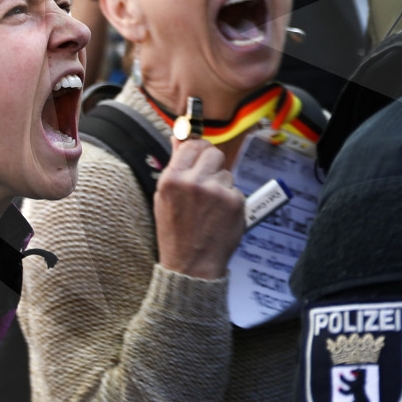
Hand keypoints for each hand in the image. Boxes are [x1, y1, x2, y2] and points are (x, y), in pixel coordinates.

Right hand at [153, 136, 245, 280]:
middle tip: (208, 182)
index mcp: (172, 178)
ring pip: (227, 173)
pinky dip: (231, 202)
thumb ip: (175, 166)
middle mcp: (194, 182)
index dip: (199, 151)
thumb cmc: (176, 232)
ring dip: (222, 186)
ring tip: (210, 208)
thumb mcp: (165, 198)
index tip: (201, 158)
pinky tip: (220, 217)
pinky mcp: (235, 202)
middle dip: (213, 165)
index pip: (192, 145)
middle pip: (214, 153)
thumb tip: (179, 137)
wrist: (191, 264)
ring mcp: (216, 191)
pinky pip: (236, 191)